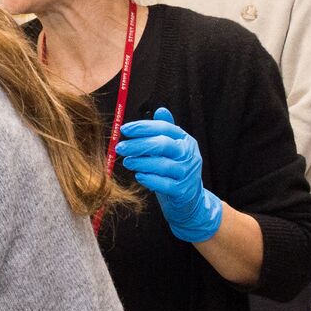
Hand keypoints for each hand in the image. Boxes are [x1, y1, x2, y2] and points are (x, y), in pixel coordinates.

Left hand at [115, 107, 223, 243]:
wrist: (190, 200)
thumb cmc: (175, 171)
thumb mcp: (172, 149)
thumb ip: (166, 131)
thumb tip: (160, 110)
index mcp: (185, 140)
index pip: (164, 128)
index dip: (143, 127)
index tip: (124, 129)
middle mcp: (189, 154)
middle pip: (163, 145)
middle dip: (138, 144)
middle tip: (120, 147)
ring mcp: (187, 173)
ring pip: (163, 165)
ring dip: (141, 162)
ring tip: (127, 162)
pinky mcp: (183, 191)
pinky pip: (164, 184)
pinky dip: (150, 179)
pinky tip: (139, 176)